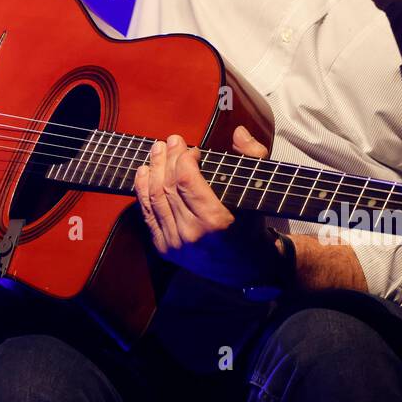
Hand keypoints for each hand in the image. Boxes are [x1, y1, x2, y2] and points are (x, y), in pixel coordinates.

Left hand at [133, 125, 270, 286]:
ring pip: (154, 198)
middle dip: (167, 158)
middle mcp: (191, 234)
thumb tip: (239, 132)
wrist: (246, 268)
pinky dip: (142, 190)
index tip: (190, 148)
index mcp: (215, 221)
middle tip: (170, 141)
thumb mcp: (259, 190)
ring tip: (156, 151)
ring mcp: (175, 243)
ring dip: (153, 169)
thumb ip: (253, 156)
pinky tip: (144, 172)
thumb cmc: (252, 225)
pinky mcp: (164, 248)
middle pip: (168, 186)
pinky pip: (147, 214)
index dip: (184, 158)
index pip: (186, 180)